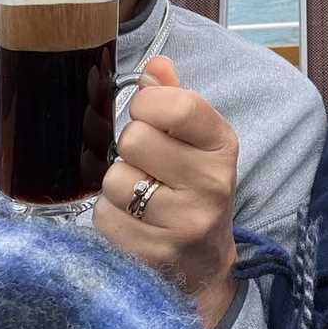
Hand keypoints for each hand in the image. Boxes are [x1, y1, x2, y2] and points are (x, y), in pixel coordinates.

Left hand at [93, 55, 239, 328]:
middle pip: (135, 139)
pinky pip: (105, 217)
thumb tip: (155, 64)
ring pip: (115, 180)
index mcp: (222, 146)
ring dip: (116, 185)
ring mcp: (186, 223)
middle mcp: (212, 184)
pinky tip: (133, 221)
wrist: (204, 265)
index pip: (178, 104)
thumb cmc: (192, 189)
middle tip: (145, 163)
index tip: (147, 114)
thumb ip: (174, 98)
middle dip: (130, 149)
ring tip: (139, 195)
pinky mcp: (156, 255)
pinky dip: (110, 217)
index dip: (148, 103)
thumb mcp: (196, 142)